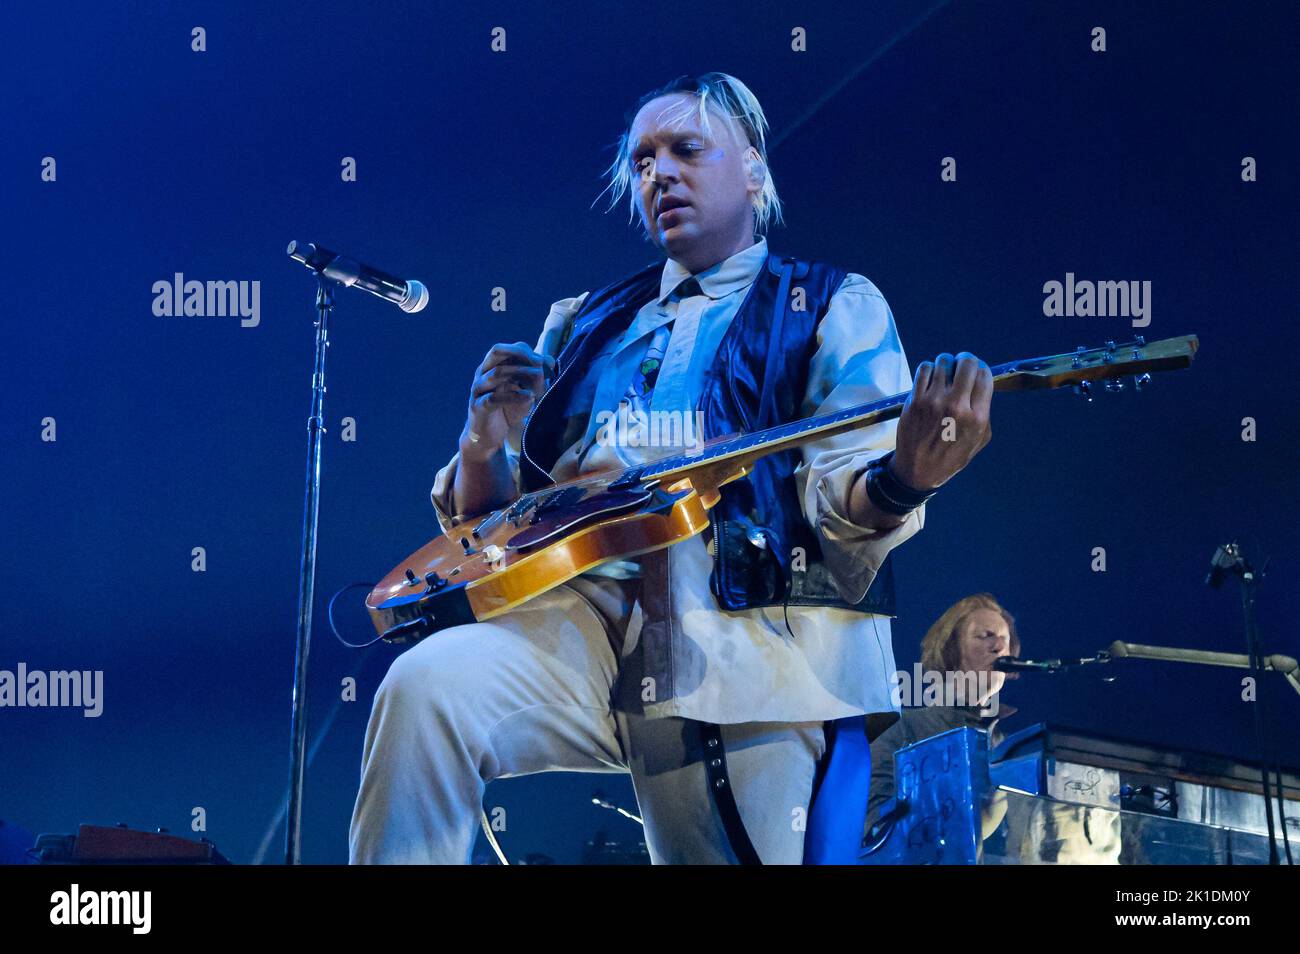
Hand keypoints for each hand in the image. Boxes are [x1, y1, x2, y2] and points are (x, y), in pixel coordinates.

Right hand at [462, 341, 554, 458]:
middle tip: (540, 364)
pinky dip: (514, 396)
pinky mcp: (478, 407)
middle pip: (497, 351)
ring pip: (496, 373)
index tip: (546, 364)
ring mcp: (479, 389)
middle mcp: (483, 373)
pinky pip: (494, 398)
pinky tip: (529, 397)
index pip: (510, 348)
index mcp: (493, 366)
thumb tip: (550, 360)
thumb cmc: (506, 410)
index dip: (529, 353)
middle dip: (521, 355)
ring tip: (539, 379)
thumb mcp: (524, 392)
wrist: (487, 437)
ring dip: (520, 373)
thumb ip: (536, 377)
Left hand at [892, 352, 991, 490]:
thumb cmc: (951, 455)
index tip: (976, 370)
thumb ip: (984, 411)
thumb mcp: (979, 439)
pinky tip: (930, 379)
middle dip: (965, 360)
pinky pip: (924, 368)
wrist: (918, 469)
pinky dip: (928, 368)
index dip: (981, 368)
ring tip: (944, 373)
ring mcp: (934, 402)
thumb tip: (983, 384)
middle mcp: (957, 406)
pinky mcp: (915, 400)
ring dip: (945, 363)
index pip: (984, 374)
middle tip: (960, 366)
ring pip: (943, 361)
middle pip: (967, 362)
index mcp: (977, 417)